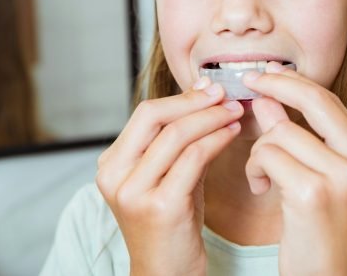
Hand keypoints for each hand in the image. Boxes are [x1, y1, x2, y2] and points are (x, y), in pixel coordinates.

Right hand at [95, 77, 242, 275]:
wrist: (167, 273)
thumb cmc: (172, 220)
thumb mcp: (168, 173)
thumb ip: (181, 137)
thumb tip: (202, 91)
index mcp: (112, 164)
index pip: (145, 113)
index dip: (181, 98)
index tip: (209, 88)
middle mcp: (115, 176)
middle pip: (155, 117)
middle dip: (195, 102)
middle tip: (224, 94)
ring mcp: (134, 192)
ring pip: (177, 135)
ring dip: (212, 118)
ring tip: (234, 112)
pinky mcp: (160, 207)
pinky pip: (194, 158)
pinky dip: (217, 139)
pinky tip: (232, 133)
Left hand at [243, 61, 346, 275]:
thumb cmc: (318, 227)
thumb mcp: (315, 174)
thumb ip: (295, 134)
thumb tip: (267, 99)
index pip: (327, 100)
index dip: (294, 81)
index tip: (269, 70)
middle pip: (314, 100)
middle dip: (276, 84)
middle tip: (251, 80)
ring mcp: (342, 176)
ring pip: (280, 132)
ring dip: (259, 150)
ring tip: (261, 175)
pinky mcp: (314, 193)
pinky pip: (267, 155)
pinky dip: (255, 168)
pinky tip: (260, 187)